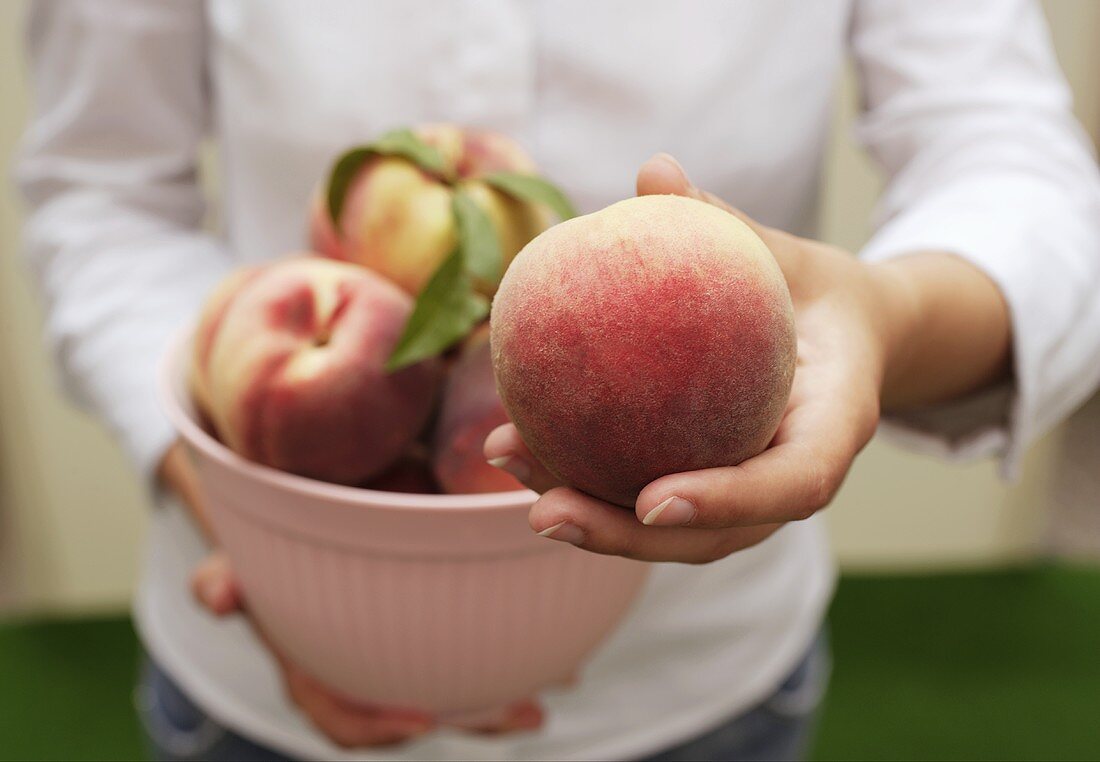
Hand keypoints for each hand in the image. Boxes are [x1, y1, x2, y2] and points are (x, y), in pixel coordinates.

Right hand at [162, 444, 543, 746]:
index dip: (379, 729)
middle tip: (528, 714)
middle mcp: (366, 674)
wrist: (295, 536)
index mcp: (316, 673)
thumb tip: (212, 595)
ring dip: (507, 693)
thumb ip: (225, 577)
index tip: (423, 719)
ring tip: (561, 680)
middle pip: (420, 712)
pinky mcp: (432, 632)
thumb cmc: (265, 555)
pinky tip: (559, 638)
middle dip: (474, 720)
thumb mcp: (238, 562)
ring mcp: (401, 657)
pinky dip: (513, 650)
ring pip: (457, 688)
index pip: (342, 718)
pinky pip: (473, 651)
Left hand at [485, 153, 1009, 562]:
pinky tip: (520, 449)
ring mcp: (750, 490)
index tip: (652, 499)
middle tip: (545, 513)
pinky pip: (650, 495)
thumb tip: (655, 169)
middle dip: (627, 536)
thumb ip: (725, 222)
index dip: (726, 500)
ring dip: (593, 521)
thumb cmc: (812, 289)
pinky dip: (590, 483)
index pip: (792, 483)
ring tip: (513, 475)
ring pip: (678, 533)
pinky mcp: (711, 483)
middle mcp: (790, 472)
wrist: (841, 334)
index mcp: (833, 424)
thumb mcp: (785, 252)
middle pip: (717, 535)